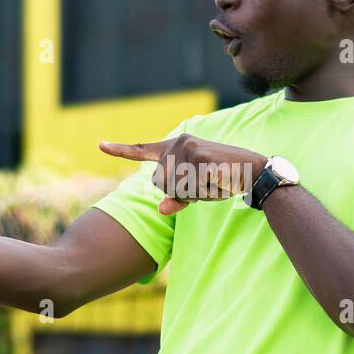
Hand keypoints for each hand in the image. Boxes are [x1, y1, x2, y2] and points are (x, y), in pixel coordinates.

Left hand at [99, 134, 267, 214]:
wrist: (253, 171)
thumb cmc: (222, 180)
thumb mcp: (196, 191)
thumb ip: (176, 198)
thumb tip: (160, 209)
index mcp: (175, 147)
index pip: (142, 149)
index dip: (120, 150)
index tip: (99, 145)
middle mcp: (178, 144)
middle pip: (161, 184)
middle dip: (183, 193)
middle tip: (207, 182)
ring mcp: (188, 149)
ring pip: (174, 189)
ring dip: (195, 193)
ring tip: (213, 180)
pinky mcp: (199, 157)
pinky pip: (190, 190)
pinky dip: (205, 192)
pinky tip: (218, 180)